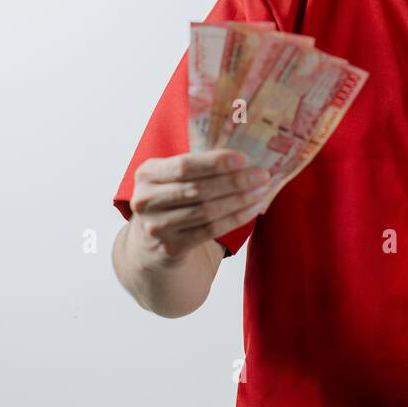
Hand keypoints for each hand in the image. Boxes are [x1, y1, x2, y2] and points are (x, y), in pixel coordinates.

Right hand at [128, 149, 269, 264]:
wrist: (152, 243)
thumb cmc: (174, 199)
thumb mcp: (173, 178)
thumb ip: (199, 166)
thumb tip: (245, 158)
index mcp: (147, 174)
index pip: (184, 165)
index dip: (216, 162)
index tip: (245, 158)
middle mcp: (146, 200)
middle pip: (198, 189)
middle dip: (235, 181)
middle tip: (262, 175)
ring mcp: (156, 227)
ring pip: (207, 211)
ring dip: (240, 200)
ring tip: (261, 191)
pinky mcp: (170, 248)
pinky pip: (210, 230)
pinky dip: (236, 218)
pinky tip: (253, 209)